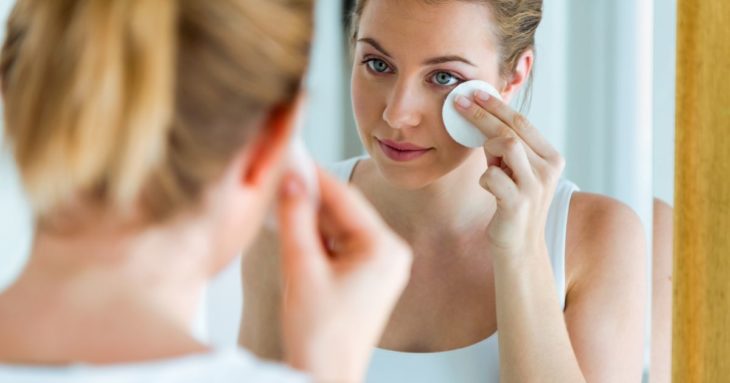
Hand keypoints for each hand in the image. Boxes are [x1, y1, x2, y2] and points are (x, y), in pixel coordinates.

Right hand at [277, 168, 411, 382]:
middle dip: (311, 195)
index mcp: (384, 249)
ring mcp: (381, 267)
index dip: (314, 174)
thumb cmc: (319, 335)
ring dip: (311, 216)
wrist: (324, 378)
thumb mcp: (301, 268)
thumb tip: (292, 179)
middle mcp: (390, 254)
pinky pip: (341, 246)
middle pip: (344, 211)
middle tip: (281, 172)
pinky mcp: (367, 278)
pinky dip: (318, 237)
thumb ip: (295, 217)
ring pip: (340, 228)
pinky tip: (294, 226)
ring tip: (281, 196)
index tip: (292, 154)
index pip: (345, 198)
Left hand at [455, 91, 564, 258]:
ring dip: (487, 146)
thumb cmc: (512, 203)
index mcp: (551, 157)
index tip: (475, 92)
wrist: (520, 247)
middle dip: (483, 112)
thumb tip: (482, 115)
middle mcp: (548, 169)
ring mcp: (535, 186)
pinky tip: (488, 187)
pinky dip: (484, 178)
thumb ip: (506, 147)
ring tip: (485, 158)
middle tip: (460, 101)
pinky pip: (492, 176)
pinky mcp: (518, 203)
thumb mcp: (514, 171)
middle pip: (512, 129)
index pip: (522, 122)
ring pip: (506, 145)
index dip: (497, 105)